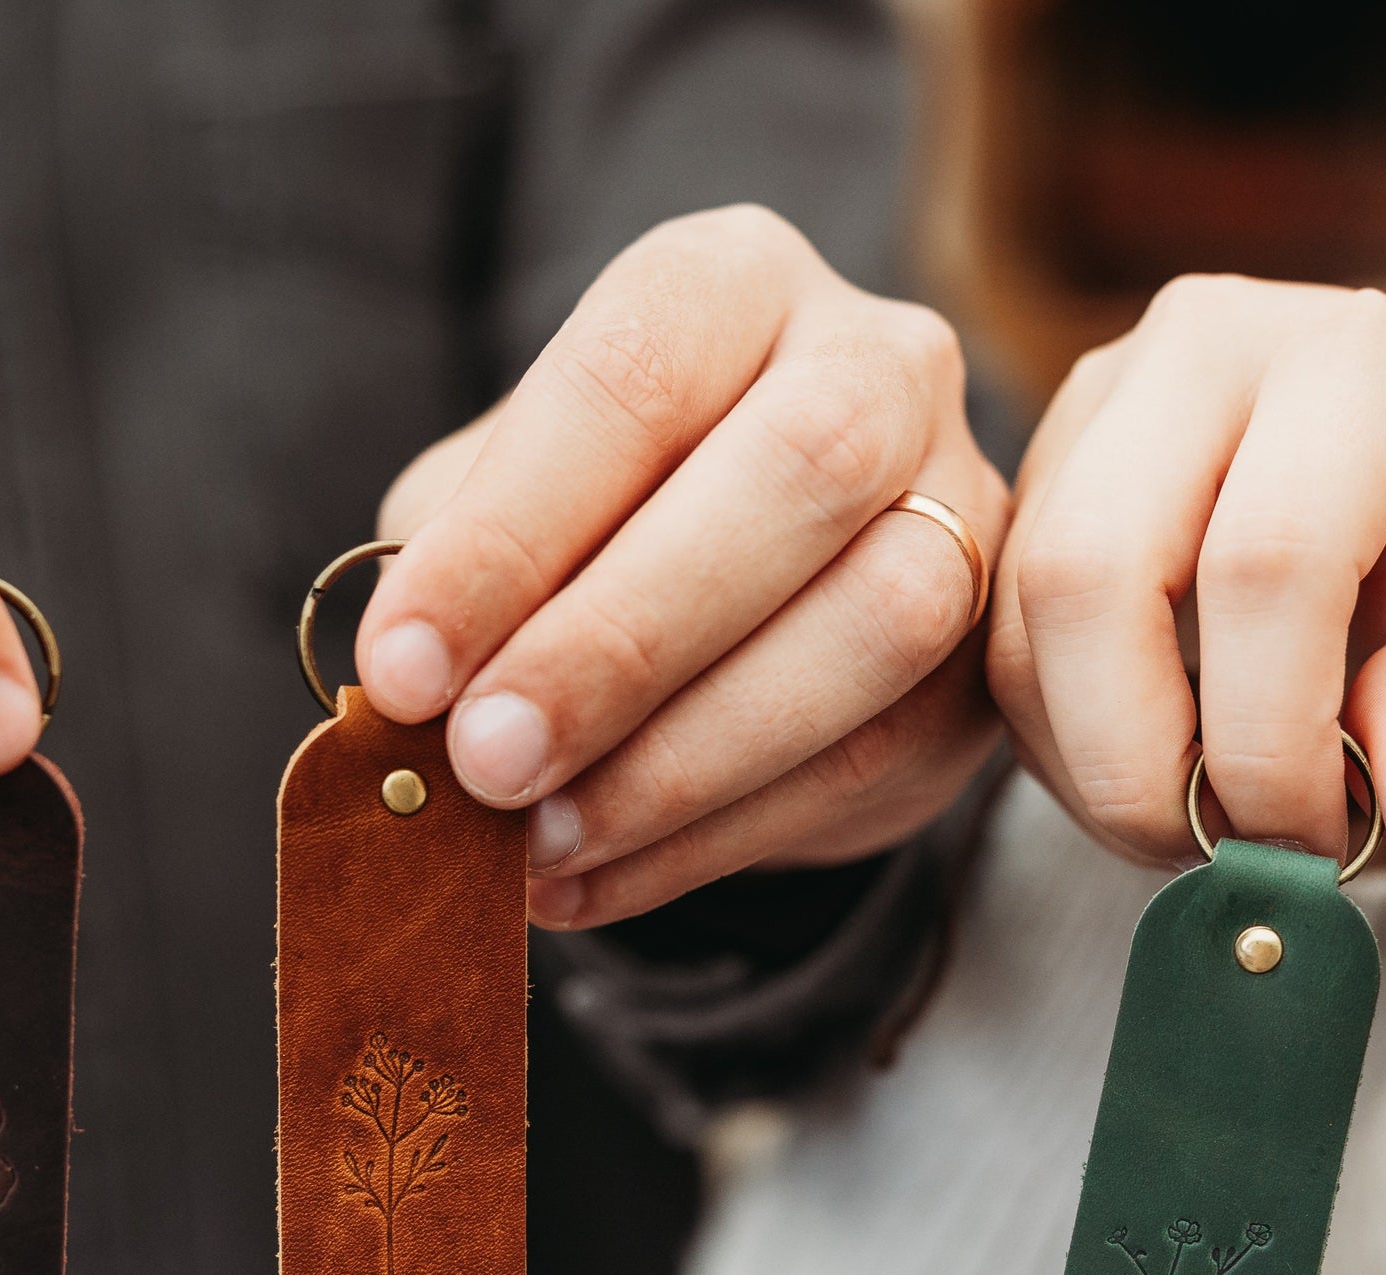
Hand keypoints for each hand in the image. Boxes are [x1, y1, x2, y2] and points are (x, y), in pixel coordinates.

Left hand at [360, 204, 1008, 928]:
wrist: (765, 586)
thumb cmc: (608, 516)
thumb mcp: (515, 498)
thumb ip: (468, 561)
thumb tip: (415, 702)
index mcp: (738, 283)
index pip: (634, 375)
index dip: (513, 533)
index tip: (403, 671)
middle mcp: (881, 369)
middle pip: (800, 473)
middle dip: (622, 642)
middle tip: (487, 763)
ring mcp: (963, 514)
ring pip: (876, 626)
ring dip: (683, 759)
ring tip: (541, 843)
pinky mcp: (982, 665)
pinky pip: (868, 760)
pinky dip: (708, 841)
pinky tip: (592, 880)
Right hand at [986, 276, 1385, 866]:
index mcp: (1354, 358)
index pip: (1270, 562)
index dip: (1276, 742)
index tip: (1315, 840)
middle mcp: (1196, 350)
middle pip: (1092, 578)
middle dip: (1141, 769)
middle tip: (1220, 856)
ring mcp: (1089, 408)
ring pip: (1021, 623)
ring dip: (1094, 771)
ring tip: (1194, 825)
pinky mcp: (1028, 477)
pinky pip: (996, 642)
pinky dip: (1063, 748)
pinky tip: (1149, 777)